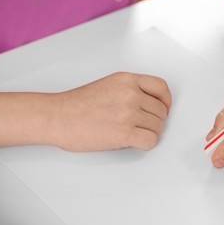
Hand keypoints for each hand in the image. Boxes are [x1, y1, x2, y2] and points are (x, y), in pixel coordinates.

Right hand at [50, 72, 171, 150]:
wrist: (57, 117)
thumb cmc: (76, 104)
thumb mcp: (109, 85)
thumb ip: (131, 90)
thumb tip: (150, 105)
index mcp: (127, 80)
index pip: (161, 87)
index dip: (166, 101)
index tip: (163, 108)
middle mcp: (130, 94)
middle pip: (161, 111)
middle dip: (154, 120)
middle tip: (141, 125)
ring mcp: (128, 113)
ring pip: (157, 127)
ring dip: (148, 133)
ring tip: (133, 133)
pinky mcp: (124, 133)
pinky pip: (151, 141)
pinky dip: (145, 144)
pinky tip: (133, 142)